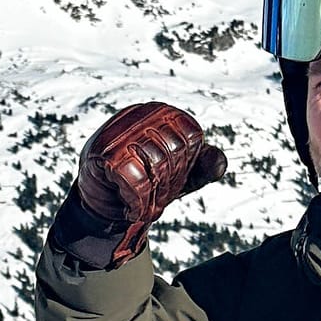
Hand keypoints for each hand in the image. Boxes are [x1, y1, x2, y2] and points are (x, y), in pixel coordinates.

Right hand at [74, 103, 227, 263]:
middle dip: (171, 181)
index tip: (174, 179)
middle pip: (174, 149)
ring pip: (155, 163)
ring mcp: (117, 131)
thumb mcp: (182, 177)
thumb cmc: (146, 183)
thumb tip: (220, 162)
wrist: (106, 206)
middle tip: (158, 196)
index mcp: (162, 113)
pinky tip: (133, 207)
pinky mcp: (100, 153)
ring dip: (154, 194)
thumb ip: (203, 168)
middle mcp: (139, 114)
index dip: (187, 164)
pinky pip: (132, 178)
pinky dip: (137, 201)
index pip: (191, 135)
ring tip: (145, 202)